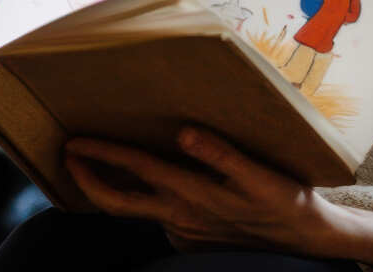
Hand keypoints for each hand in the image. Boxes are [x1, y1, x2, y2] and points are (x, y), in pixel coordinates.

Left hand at [65, 127, 335, 255]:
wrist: (305, 239)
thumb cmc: (284, 199)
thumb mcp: (259, 174)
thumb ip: (221, 153)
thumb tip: (185, 133)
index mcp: (191, 194)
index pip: (135, 171)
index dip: (101, 156)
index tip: (73, 141)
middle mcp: (180, 215)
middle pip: (118, 203)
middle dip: (87, 178)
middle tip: (66, 153)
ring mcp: (184, 229)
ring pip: (135, 210)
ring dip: (109, 188)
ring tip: (94, 163)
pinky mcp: (192, 237)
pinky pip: (157, 216)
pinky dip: (141, 197)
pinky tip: (145, 180)